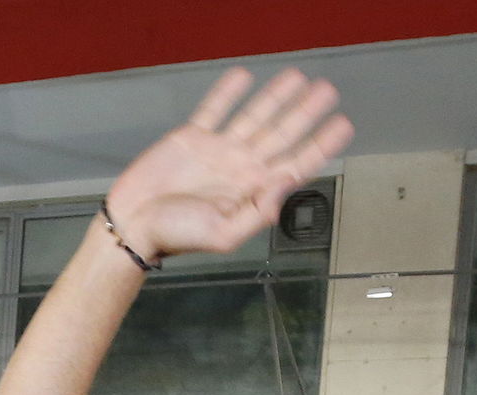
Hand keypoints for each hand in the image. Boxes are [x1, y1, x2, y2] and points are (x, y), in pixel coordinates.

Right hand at [105, 68, 352, 260]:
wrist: (134, 224)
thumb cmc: (177, 236)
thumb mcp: (223, 235)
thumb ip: (257, 213)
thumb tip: (285, 184)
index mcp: (254, 191)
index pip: (296, 163)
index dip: (321, 144)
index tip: (342, 125)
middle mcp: (242, 167)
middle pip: (282, 134)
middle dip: (305, 112)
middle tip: (328, 90)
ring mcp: (218, 150)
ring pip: (255, 116)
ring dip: (276, 96)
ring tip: (298, 76)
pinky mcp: (192, 138)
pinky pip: (215, 109)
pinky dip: (228, 93)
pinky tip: (244, 76)